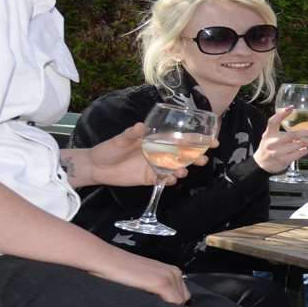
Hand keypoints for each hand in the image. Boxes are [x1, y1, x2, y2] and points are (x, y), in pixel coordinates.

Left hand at [74, 122, 205, 187]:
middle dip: (196, 157)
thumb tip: (141, 126)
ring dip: (183, 170)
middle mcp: (159, 153)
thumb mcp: (120, 139)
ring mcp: (155, 166)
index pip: (180, 139)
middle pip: (183, 155)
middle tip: (203, 160)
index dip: (196, 140)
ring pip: (176, 168)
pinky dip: (169, 180)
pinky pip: (164, 180)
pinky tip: (170, 180)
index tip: (211, 141)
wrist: (96, 167)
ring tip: (182, 172)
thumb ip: (131, 134)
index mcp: (156, 140)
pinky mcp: (149, 178)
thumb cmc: (109, 149)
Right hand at [92, 250, 188, 304]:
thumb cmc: (121, 271)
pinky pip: (174, 303)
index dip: (172, 305)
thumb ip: (157, 289)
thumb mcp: (145, 279)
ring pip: (179, 303)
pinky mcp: (161, 283)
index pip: (182, 295)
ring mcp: (169, 277)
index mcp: (173, 271)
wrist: (106, 260)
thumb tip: (164, 305)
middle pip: (183, 300)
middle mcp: (175, 272)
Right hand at [253, 107, 307, 172]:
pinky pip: (297, 154)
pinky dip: (304, 151)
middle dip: (306, 132)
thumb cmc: (269, 147)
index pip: (273, 122)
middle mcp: (272, 142)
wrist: (261, 164)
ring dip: (306, 142)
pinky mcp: (282, 160)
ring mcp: (277, 152)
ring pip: (297, 145)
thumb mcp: (269, 135)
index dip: (281, 114)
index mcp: (269, 134)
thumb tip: (294, 118)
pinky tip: (305, 149)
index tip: (291, 107)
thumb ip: (278, 128)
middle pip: (291, 135)